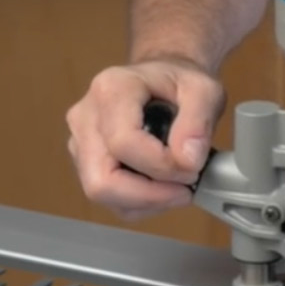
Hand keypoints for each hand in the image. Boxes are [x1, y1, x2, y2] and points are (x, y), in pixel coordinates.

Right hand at [66, 58, 224, 220]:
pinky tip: (161, 187)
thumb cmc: (178, 83)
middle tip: (184, 188)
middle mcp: (85, 117)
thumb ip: (199, 122)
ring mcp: (80, 143)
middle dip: (149, 195)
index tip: (192, 168)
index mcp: (110, 90)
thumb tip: (187, 160)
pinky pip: (110, 200)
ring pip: (103, 194)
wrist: (162, 82)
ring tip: (176, 185)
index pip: (124, 143)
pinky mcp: (85, 164)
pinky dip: (140, 204)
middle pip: (101, 180)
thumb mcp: (204, 90)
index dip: (161, 166)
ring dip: (146, 201)